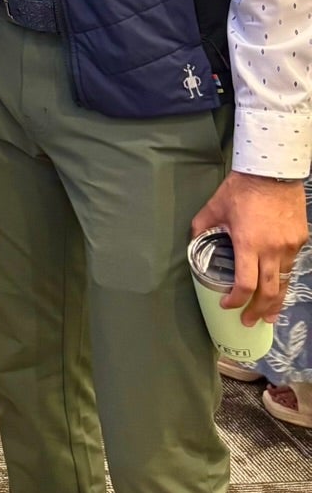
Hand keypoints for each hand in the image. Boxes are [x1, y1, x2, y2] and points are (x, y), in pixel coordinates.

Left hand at [192, 172, 305, 325]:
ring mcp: (289, 246)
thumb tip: (194, 242)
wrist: (274, 170)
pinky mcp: (300, 240)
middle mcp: (272, 249)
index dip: (236, 300)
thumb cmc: (241, 188)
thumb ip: (202, 228)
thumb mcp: (214, 207)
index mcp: (248, 244)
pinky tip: (277, 285)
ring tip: (268, 314)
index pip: (245, 284)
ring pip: (284, 282)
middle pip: (269, 292)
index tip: (227, 306)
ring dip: (275, 301)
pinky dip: (283, 278)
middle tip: (250, 322)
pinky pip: (291, 265)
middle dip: (258, 311)